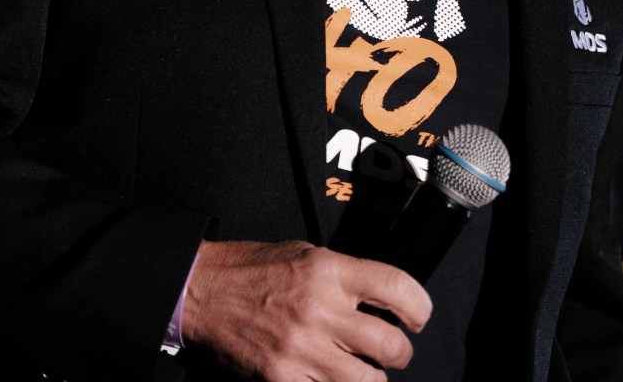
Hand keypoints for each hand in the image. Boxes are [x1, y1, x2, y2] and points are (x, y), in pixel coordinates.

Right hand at [182, 239, 431, 381]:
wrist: (202, 291)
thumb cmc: (253, 269)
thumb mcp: (304, 254)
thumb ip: (344, 276)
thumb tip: (382, 299)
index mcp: (327, 270)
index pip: (397, 287)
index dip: (419, 307)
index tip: (416, 317)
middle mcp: (318, 309)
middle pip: (390, 347)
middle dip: (399, 353)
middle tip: (391, 350)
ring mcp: (300, 350)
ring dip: (370, 379)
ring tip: (359, 369)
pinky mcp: (281, 380)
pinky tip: (327, 378)